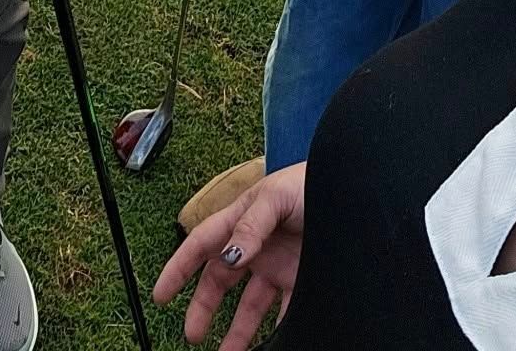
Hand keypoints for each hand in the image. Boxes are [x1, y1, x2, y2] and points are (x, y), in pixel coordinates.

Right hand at [154, 163, 306, 349]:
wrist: (355, 192)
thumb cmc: (312, 182)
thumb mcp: (276, 196)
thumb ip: (250, 225)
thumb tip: (229, 257)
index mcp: (242, 219)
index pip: (202, 244)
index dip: (179, 268)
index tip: (160, 295)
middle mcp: (256, 245)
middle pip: (221, 281)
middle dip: (204, 308)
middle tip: (192, 335)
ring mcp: (278, 265)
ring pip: (250, 305)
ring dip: (238, 331)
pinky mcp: (301, 280)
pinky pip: (284, 312)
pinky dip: (276, 331)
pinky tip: (271, 346)